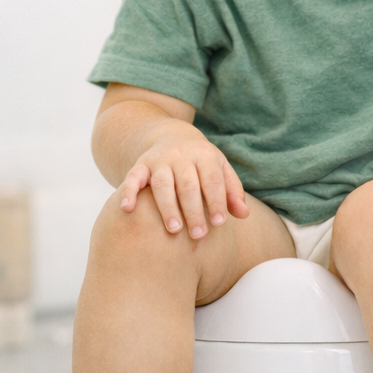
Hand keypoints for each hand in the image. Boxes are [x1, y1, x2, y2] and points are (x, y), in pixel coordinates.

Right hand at [118, 130, 247, 239]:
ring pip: (162, 184)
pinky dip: (128, 192)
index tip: (219, 223)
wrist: (172, 137)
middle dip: (193, 211)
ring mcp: (159, 160)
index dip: (216, 201)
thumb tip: (244, 215)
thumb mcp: (219, 170)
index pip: (212, 179)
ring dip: (168, 207)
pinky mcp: (140, 165)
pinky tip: (127, 209)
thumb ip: (232, 192)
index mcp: (204, 155)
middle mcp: (181, 155)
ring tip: (174, 230)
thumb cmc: (201, 164)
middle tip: (199, 235)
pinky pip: (132, 177)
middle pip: (188, 185)